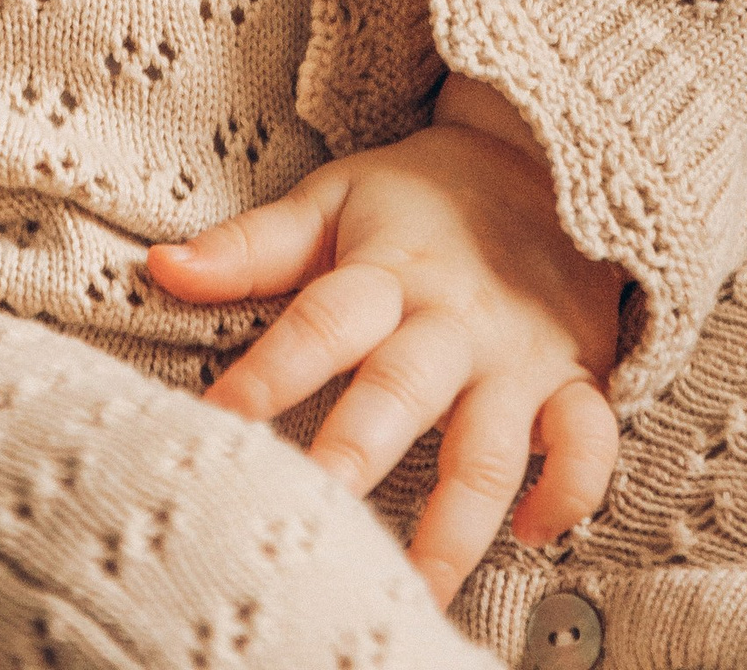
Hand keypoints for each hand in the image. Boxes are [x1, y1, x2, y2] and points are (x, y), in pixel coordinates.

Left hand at [146, 84, 622, 607]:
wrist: (537, 160)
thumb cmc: (418, 198)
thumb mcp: (334, 200)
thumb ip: (251, 246)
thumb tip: (159, 267)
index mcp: (388, 270)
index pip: (322, 321)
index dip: (269, 369)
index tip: (215, 419)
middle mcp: (452, 319)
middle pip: (401, 391)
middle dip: (357, 455)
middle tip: (314, 518)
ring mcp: (517, 355)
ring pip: (490, 446)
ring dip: (457, 521)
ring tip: (414, 586)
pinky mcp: (575, 377)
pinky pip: (587, 441)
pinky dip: (571, 489)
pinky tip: (536, 533)